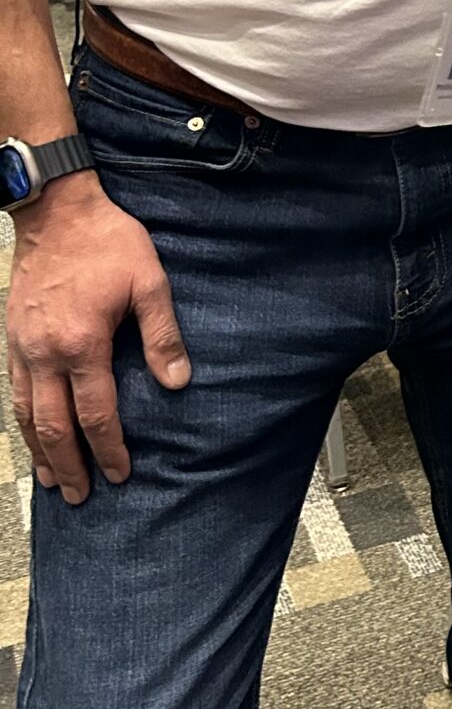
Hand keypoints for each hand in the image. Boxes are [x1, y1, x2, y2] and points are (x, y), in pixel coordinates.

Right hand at [6, 178, 189, 501]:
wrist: (55, 211)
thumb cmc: (108, 243)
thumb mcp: (149, 281)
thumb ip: (162, 334)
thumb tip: (178, 381)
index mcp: (82, 344)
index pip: (95, 414)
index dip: (108, 448)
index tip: (120, 474)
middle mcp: (46, 354)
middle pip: (54, 426)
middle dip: (70, 465)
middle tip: (83, 496)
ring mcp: (23, 348)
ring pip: (26, 415)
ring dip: (41, 452)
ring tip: (54, 481)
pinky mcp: (11, 338)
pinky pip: (15, 392)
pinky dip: (23, 422)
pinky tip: (32, 435)